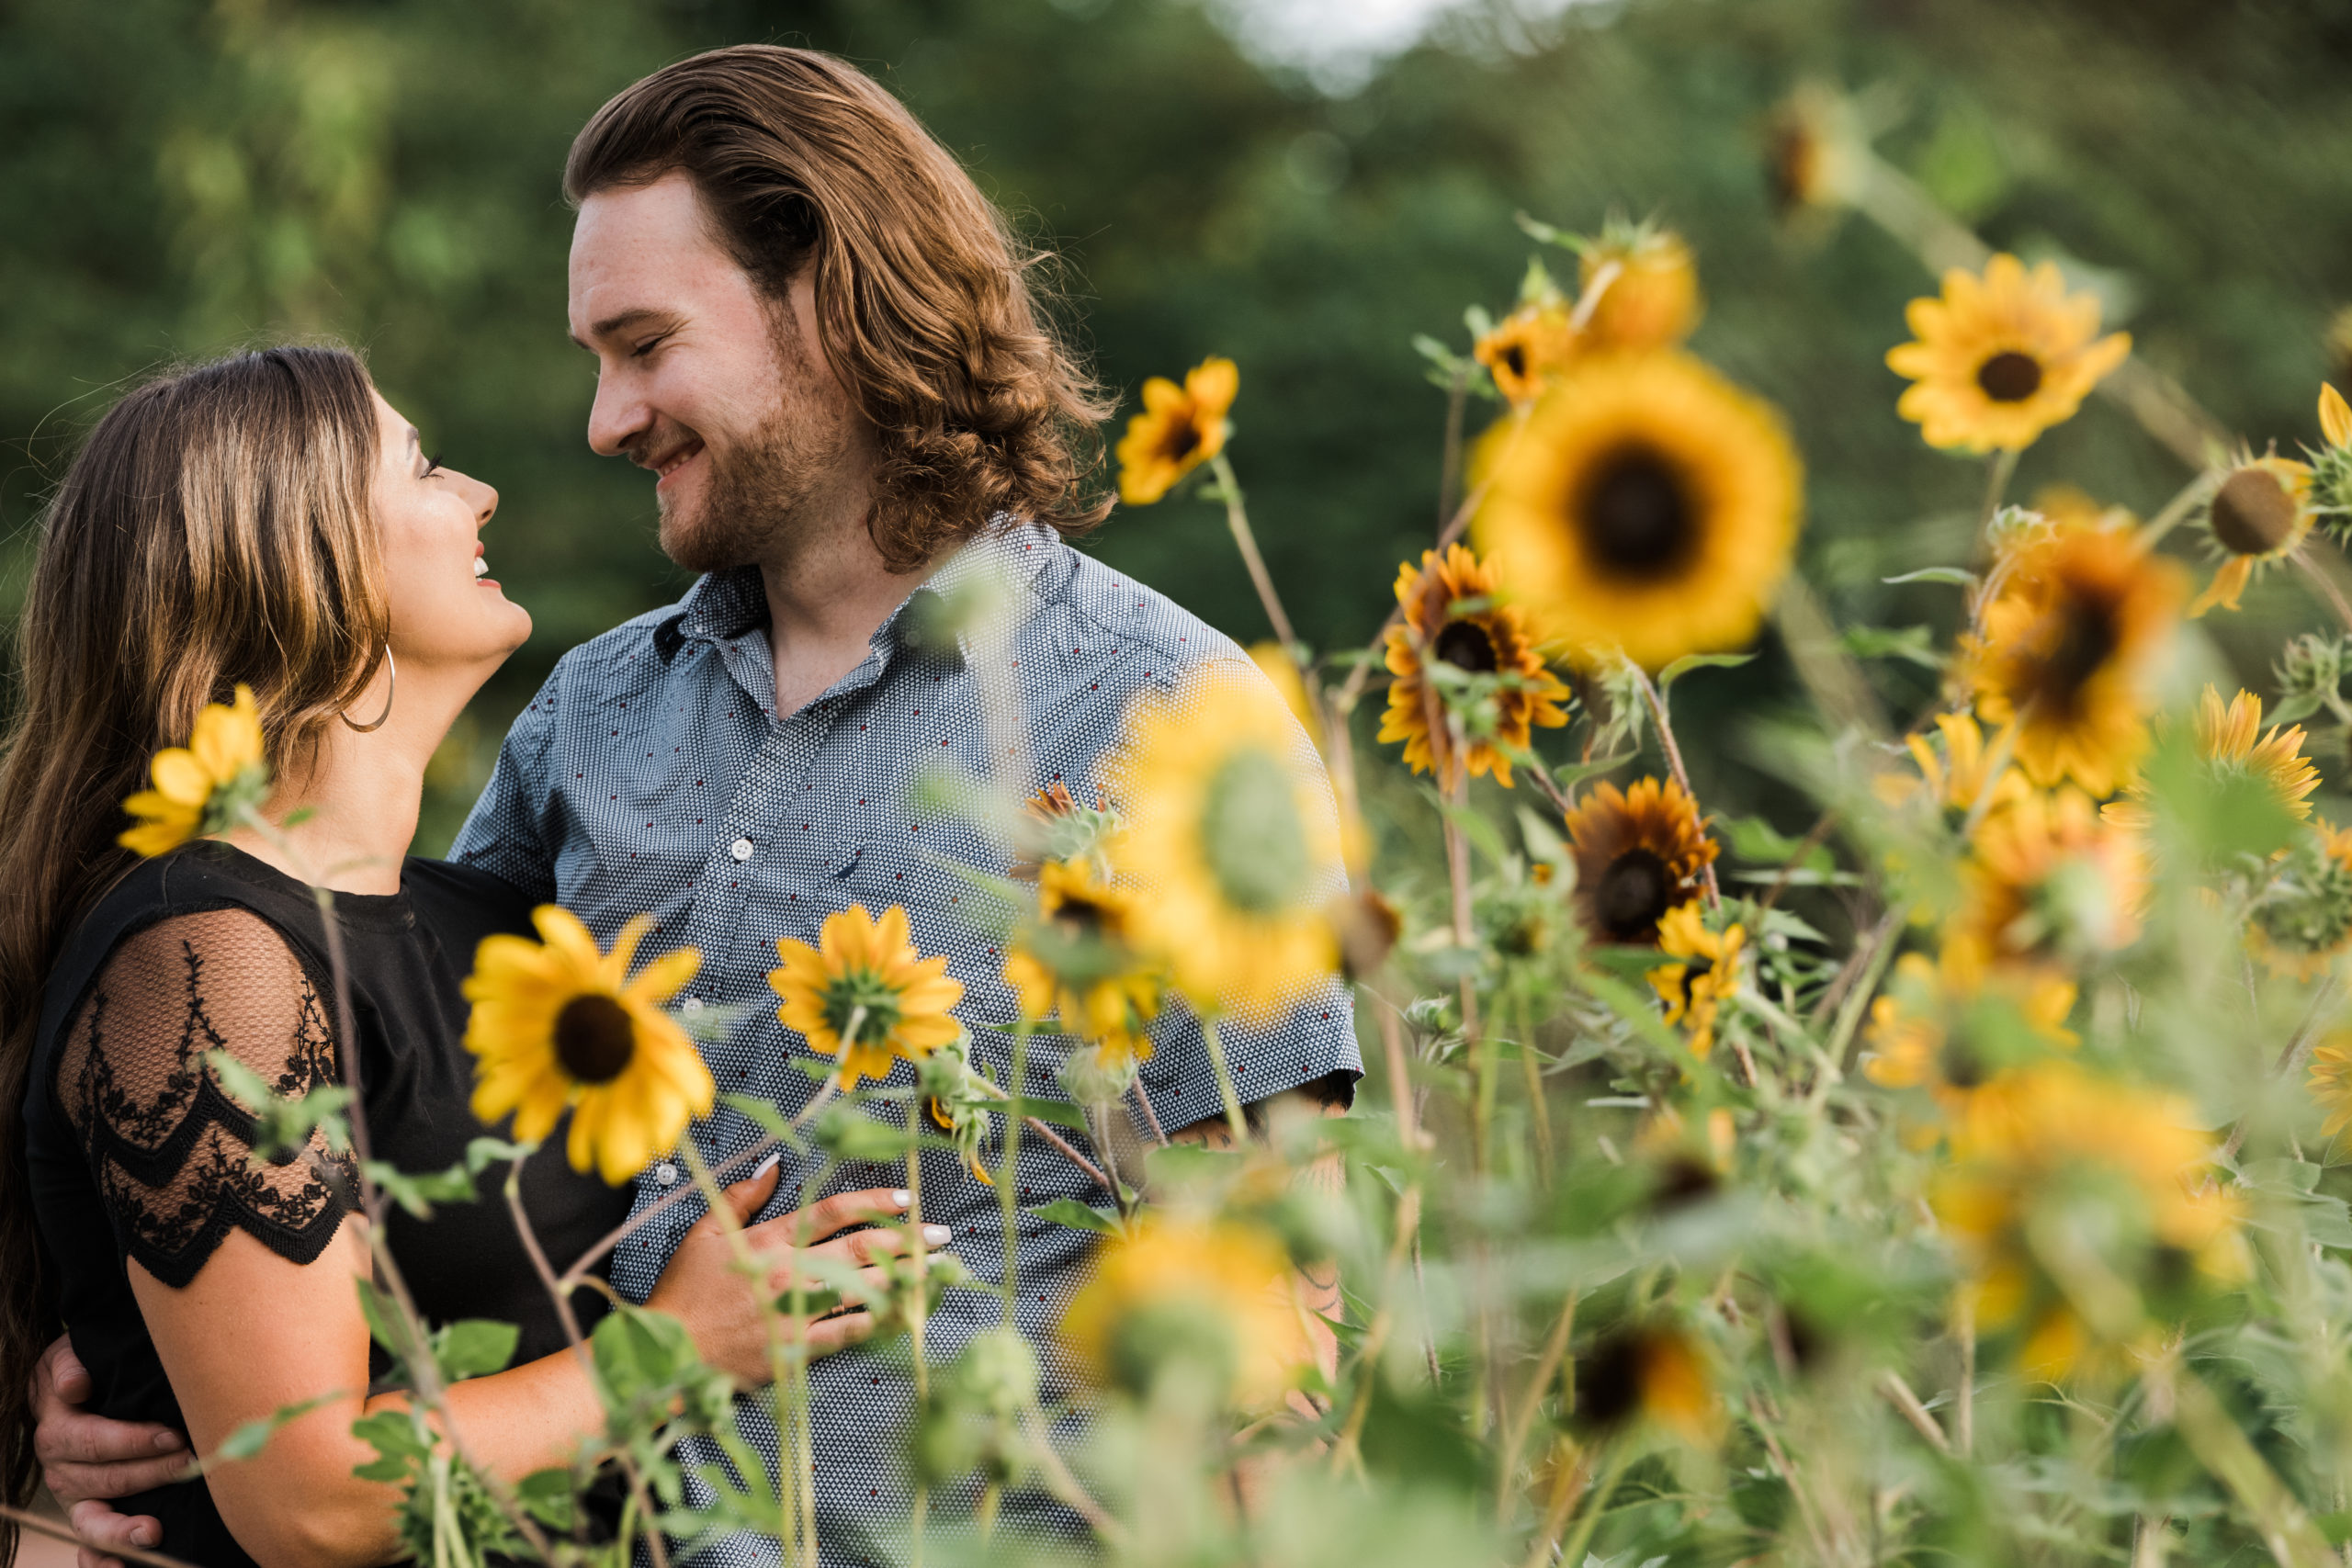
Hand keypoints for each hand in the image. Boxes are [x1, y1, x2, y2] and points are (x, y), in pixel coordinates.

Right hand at [28, 1336, 184, 1567]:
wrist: (78, 1384)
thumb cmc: (87, 1368)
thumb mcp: (70, 1356)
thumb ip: (69, 1365)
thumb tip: (76, 1386)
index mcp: (58, 1429)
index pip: (92, 1441)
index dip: (132, 1441)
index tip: (173, 1436)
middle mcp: (62, 1468)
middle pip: (102, 1479)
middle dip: (149, 1473)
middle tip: (190, 1464)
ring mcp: (75, 1496)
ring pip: (92, 1519)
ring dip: (123, 1528)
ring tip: (154, 1531)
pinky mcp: (88, 1514)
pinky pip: (88, 1547)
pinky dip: (101, 1560)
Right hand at [646, 1163, 949, 1384]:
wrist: (668, 1352)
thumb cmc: (684, 1293)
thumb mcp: (704, 1233)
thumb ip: (743, 1197)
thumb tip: (774, 1166)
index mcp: (770, 1241)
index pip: (833, 1211)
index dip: (874, 1200)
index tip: (907, 1197)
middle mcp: (790, 1273)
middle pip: (861, 1247)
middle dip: (908, 1238)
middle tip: (942, 1233)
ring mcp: (797, 1312)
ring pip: (864, 1289)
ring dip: (906, 1277)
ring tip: (939, 1270)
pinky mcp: (797, 1349)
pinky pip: (849, 1334)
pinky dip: (881, 1322)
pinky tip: (908, 1314)